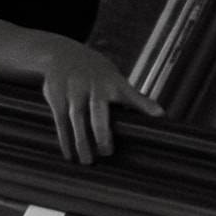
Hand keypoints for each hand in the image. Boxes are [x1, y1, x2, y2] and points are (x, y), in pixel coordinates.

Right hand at [35, 36, 163, 164]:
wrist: (60, 54)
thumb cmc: (94, 71)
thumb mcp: (112, 76)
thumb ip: (130, 96)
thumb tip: (157, 115)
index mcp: (112, 81)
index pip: (130, 93)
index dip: (144, 104)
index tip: (158, 114)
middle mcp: (93, 86)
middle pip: (98, 111)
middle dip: (102, 132)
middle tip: (107, 153)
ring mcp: (74, 92)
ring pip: (77, 120)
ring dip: (82, 142)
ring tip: (88, 161)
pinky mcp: (57, 98)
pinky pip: (62, 122)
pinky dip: (65, 140)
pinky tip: (70, 155)